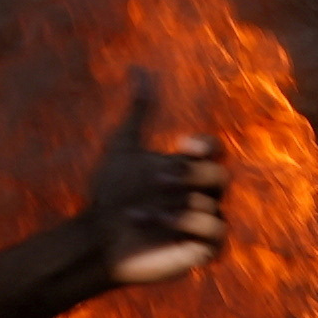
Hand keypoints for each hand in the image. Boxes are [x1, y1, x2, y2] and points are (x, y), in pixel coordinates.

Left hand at [83, 125, 229, 285]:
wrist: (97, 237)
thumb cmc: (110, 192)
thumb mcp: (123, 147)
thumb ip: (138, 110)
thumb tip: (138, 67)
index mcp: (186, 169)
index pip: (214, 151)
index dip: (207, 146)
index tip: (183, 144)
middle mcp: (199, 194)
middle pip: (221, 177)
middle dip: (192, 176)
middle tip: (159, 180)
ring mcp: (202, 223)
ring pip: (215, 206)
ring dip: (178, 206)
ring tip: (139, 212)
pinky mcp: (201, 249)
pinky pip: (218, 235)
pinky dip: (192, 226)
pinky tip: (161, 224)